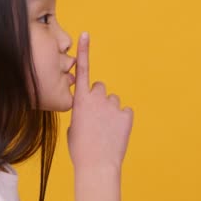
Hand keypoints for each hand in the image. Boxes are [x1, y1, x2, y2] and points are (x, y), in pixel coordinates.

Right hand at [67, 32, 133, 170]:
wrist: (97, 165)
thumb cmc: (81, 149)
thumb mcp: (73, 128)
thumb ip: (81, 112)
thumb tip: (88, 111)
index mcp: (80, 100)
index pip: (82, 70)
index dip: (84, 51)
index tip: (86, 34)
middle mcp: (97, 97)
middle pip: (100, 87)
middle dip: (99, 99)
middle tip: (97, 118)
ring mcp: (113, 105)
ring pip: (114, 101)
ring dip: (110, 112)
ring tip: (105, 131)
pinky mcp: (126, 115)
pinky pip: (125, 112)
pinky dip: (122, 121)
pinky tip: (115, 134)